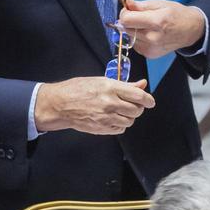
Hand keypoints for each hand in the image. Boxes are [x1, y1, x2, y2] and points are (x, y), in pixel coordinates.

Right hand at [34, 77, 152, 135]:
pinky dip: (120, 124)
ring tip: (120, 111)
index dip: (148, 99)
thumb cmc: (78, 89)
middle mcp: (110, 103)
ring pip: (130, 121)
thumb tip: (142, 84)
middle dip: (137, 108)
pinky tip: (113, 118)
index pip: (138, 95)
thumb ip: (124, 85)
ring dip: (129, 117)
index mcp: (110, 88)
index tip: (150, 101)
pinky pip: (120, 129)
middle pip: (136, 110)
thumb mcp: (101, 81)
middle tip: (132, 104)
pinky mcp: (102, 128)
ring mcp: (105, 117)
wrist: (60, 104)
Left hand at [118, 0, 204, 58]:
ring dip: (134, 30)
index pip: (127, 20)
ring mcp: (151, 48)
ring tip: (147, 25)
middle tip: (140, 16)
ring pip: (129, 37)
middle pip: (126, 28)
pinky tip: (149, 34)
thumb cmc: (177, 15)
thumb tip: (128, 3)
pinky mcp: (150, 54)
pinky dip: (138, 38)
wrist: (191, 31)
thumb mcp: (160, 3)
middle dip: (130, 21)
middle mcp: (153, 38)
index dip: (125, 13)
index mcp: (157, 22)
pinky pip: (135, 44)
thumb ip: (141, 5)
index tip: (129, 10)